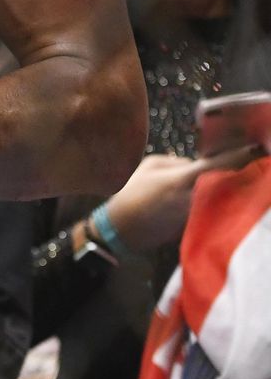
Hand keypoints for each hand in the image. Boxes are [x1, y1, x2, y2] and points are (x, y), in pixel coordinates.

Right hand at [102, 144, 262, 251]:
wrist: (123, 229)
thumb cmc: (132, 193)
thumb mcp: (150, 166)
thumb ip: (177, 161)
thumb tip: (195, 163)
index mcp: (185, 178)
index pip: (221, 165)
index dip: (240, 155)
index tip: (256, 149)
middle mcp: (197, 197)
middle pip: (227, 182)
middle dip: (238, 171)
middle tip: (248, 160)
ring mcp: (199, 214)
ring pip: (220, 196)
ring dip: (226, 187)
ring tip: (232, 176)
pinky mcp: (197, 225)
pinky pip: (211, 208)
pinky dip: (214, 201)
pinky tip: (210, 196)